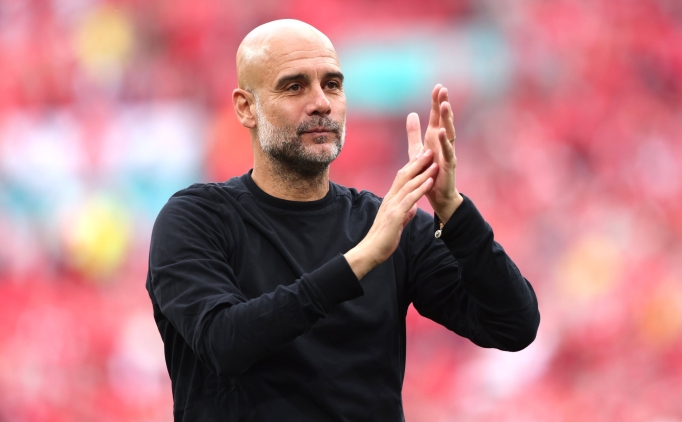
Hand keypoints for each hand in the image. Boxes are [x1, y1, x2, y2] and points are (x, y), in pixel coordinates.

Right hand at [345, 149, 437, 278]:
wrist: (370, 251)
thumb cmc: (382, 239)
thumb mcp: (397, 223)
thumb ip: (405, 213)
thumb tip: (412, 207)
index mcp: (390, 200)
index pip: (402, 178)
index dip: (412, 165)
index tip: (422, 155)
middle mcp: (390, 199)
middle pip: (404, 175)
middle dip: (417, 161)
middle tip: (429, 149)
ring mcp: (392, 206)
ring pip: (408, 184)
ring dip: (422, 172)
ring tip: (434, 161)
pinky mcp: (395, 215)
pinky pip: (410, 199)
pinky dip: (420, 189)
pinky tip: (429, 182)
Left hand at [406, 84, 462, 223]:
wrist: (437, 195)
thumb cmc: (429, 172)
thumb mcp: (417, 150)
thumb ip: (414, 133)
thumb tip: (412, 113)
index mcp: (434, 138)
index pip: (436, 116)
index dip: (436, 102)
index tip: (437, 87)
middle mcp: (443, 142)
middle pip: (444, 120)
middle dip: (443, 104)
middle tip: (443, 89)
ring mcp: (448, 152)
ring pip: (449, 132)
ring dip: (447, 119)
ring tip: (444, 105)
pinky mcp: (449, 164)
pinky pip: (448, 151)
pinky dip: (445, 141)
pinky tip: (442, 131)